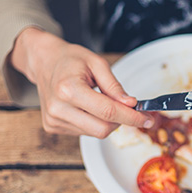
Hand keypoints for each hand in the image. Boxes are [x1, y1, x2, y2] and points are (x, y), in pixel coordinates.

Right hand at [9, 28, 151, 137]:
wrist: (44, 62)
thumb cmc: (70, 59)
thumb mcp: (97, 63)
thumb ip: (114, 86)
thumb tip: (131, 104)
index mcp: (68, 89)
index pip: (108, 111)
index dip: (132, 117)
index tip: (147, 119)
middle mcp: (58, 108)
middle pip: (103, 129)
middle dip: (122, 121)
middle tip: (129, 108)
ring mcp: (53, 120)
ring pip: (95, 133)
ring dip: (107, 121)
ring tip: (101, 100)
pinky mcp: (52, 126)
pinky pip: (84, 132)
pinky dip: (94, 122)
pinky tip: (88, 106)